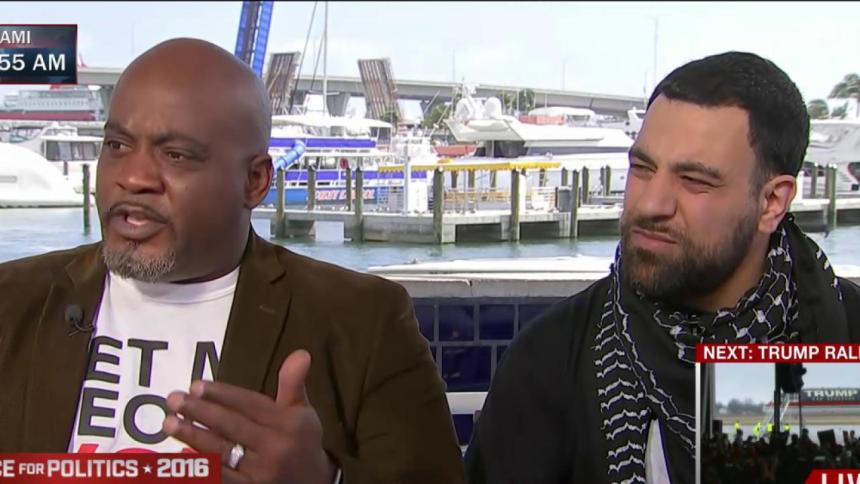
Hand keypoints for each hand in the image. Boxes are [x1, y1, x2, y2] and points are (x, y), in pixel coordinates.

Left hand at [163, 350, 336, 483]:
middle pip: (232, 425)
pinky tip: (180, 455)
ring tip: (169, 423)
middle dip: (200, 411)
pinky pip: (221, 478)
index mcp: (289, 424)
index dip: (222, 394)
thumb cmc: (302, 443)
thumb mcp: (303, 413)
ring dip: (192, 436)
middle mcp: (276, 447)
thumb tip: (300, 353)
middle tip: (174, 399)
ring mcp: (262, 473)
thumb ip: (294, 384)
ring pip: (221, 451)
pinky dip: (201, 466)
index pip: (249, 404)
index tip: (196, 385)